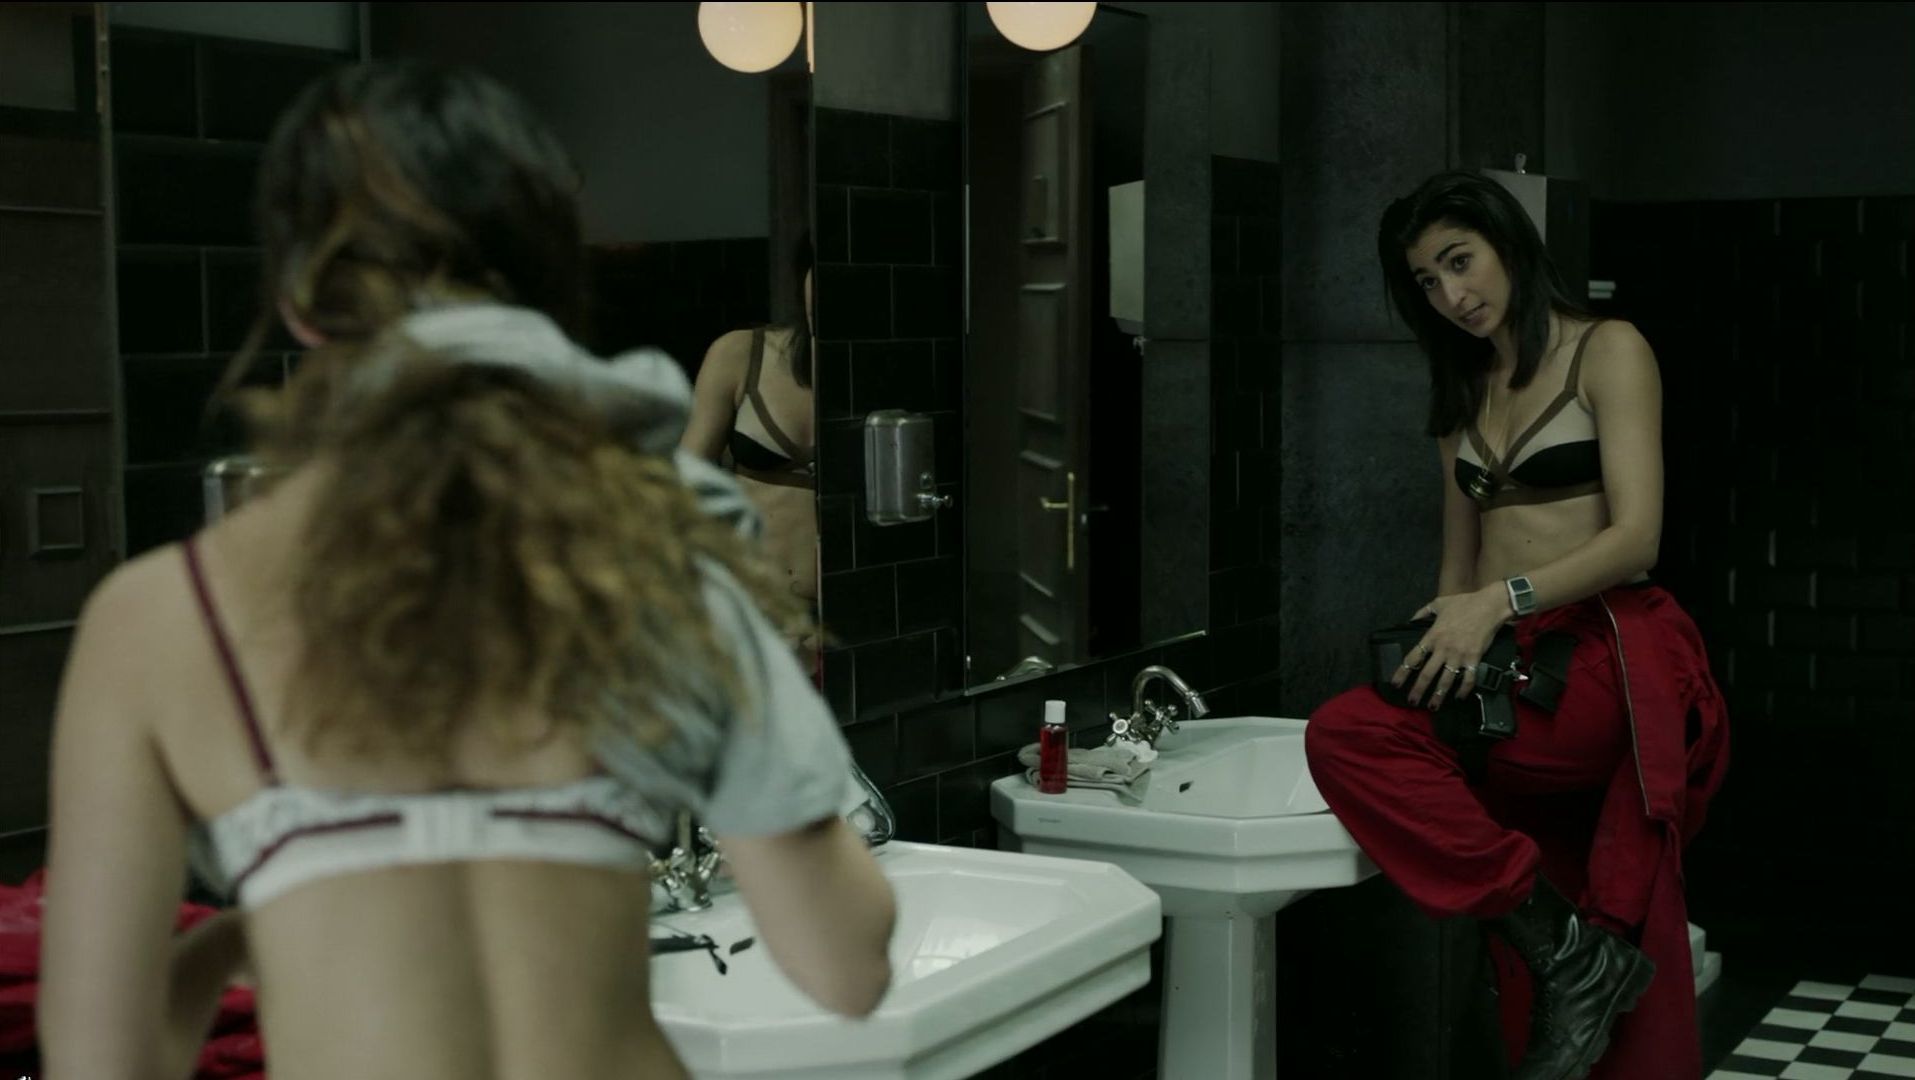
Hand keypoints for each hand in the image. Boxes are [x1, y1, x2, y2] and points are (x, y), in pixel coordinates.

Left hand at [1389, 587, 1513, 708]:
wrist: (1489, 606)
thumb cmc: (1463, 603)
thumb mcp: (1438, 604)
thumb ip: (1422, 612)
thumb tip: (1411, 620)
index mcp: (1432, 636)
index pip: (1413, 657)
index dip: (1402, 672)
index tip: (1395, 683)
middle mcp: (1443, 649)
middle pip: (1427, 674)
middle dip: (1418, 690)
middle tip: (1412, 702)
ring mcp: (1459, 655)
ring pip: (1446, 680)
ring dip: (1438, 695)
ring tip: (1432, 706)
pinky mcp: (1474, 659)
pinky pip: (1468, 678)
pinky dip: (1463, 690)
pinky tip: (1458, 697)